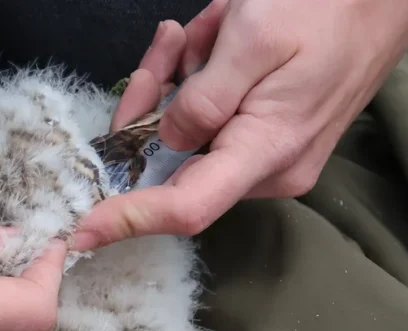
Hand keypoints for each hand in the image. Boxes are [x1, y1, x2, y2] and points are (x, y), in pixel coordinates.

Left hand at [72, 0, 407, 250]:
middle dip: (154, 103)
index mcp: (267, 152)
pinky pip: (212, 118)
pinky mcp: (268, 135)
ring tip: (216, 25)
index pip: (186, 208)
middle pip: (175, 160)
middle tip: (167, 44)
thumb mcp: (253, 39)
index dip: (128, 220)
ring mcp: (269, 155)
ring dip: (183, 78)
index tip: (81, 231)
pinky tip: (221, 34)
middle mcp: (268, 169)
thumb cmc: (326, 7)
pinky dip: (203, 78)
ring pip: (189, 133)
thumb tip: (164, 143)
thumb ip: (201, 98)